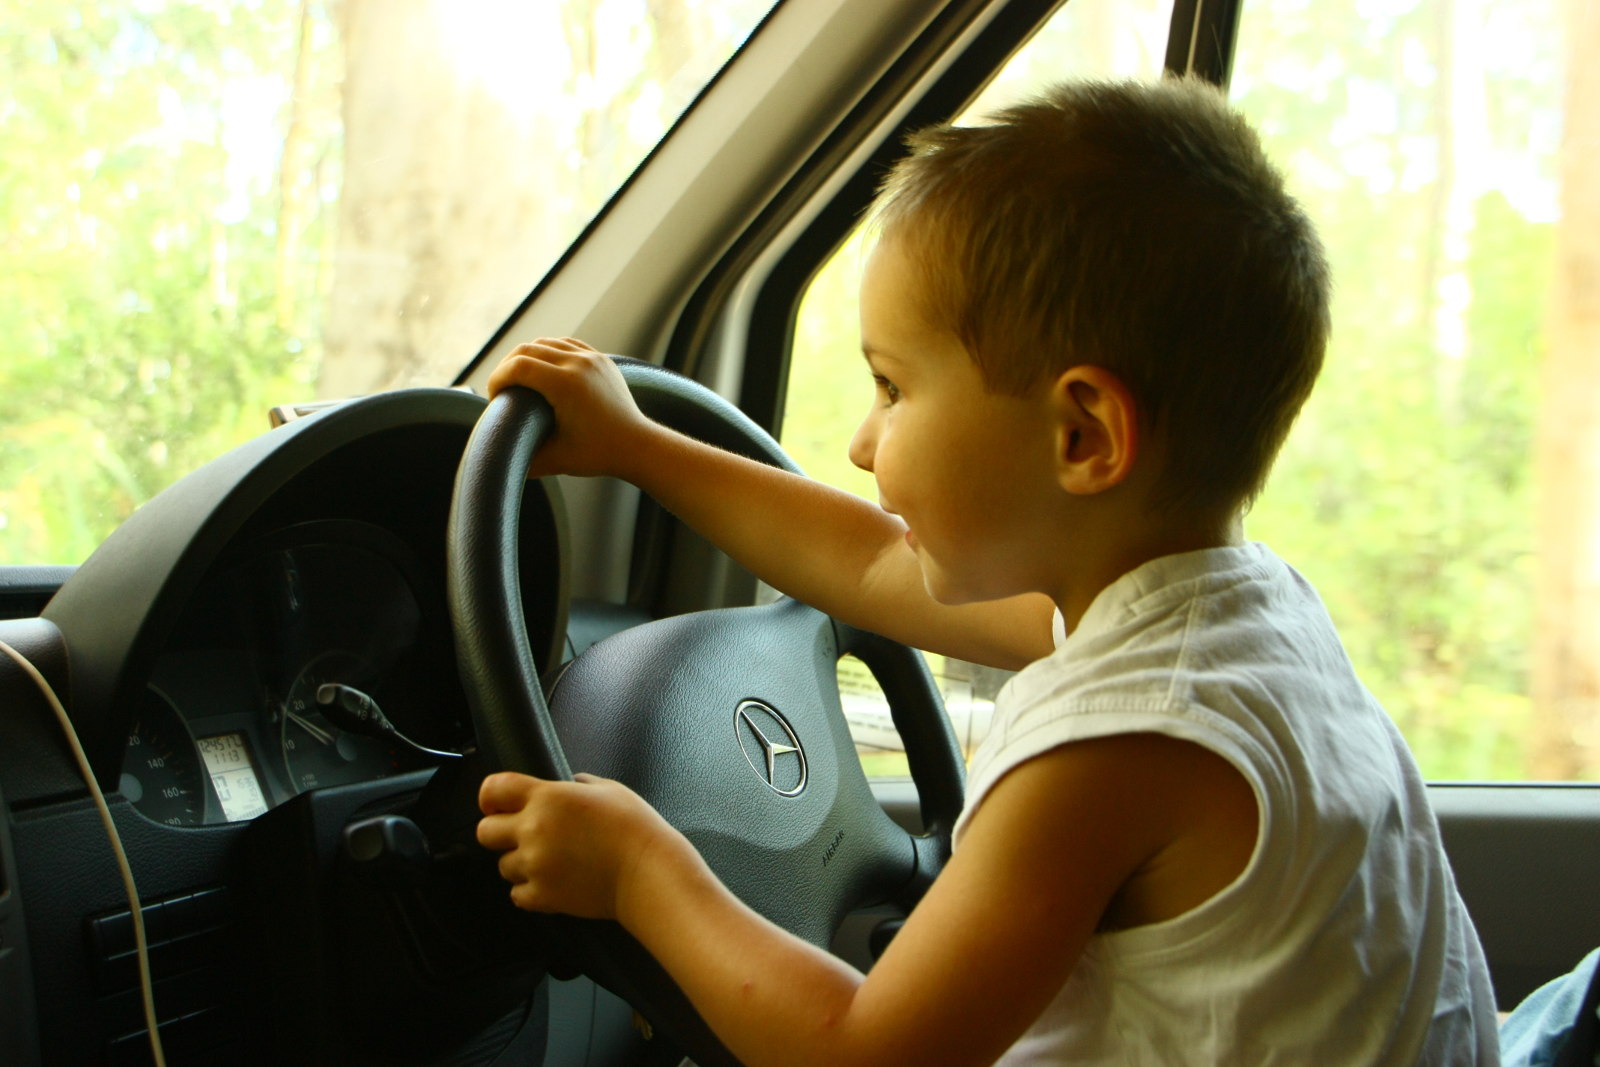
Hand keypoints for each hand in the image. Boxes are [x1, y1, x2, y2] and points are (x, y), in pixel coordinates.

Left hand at [476, 770, 693, 919]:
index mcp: (548, 797)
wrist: (649, 873)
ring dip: (519, 863)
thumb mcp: (609, 789)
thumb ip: (579, 784)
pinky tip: (551, 882)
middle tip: (521, 835)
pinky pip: (516, 895)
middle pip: (485, 832)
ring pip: (502, 866)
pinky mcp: (543, 896)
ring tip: (549, 861)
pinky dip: (529, 891)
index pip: (493, 790)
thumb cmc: (635, 829)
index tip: (496, 803)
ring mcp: (536, 866)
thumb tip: (570, 784)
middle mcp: (534, 830)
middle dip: (499, 832)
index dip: (490, 796)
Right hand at [486, 337, 653, 479]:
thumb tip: (495, 459)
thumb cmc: (598, 454)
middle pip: (527, 349)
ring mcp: (592, 358)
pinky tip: (542, 366)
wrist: (637, 445)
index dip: (497, 379)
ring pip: (546, 342)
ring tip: (518, 378)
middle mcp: (579, 364)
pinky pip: (566, 344)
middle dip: (507, 367)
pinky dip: (549, 351)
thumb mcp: (556, 459)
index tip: (493, 398)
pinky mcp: (601, 359)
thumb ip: (523, 458)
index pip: (518, 367)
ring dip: (526, 356)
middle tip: (501, 388)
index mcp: (566, 384)